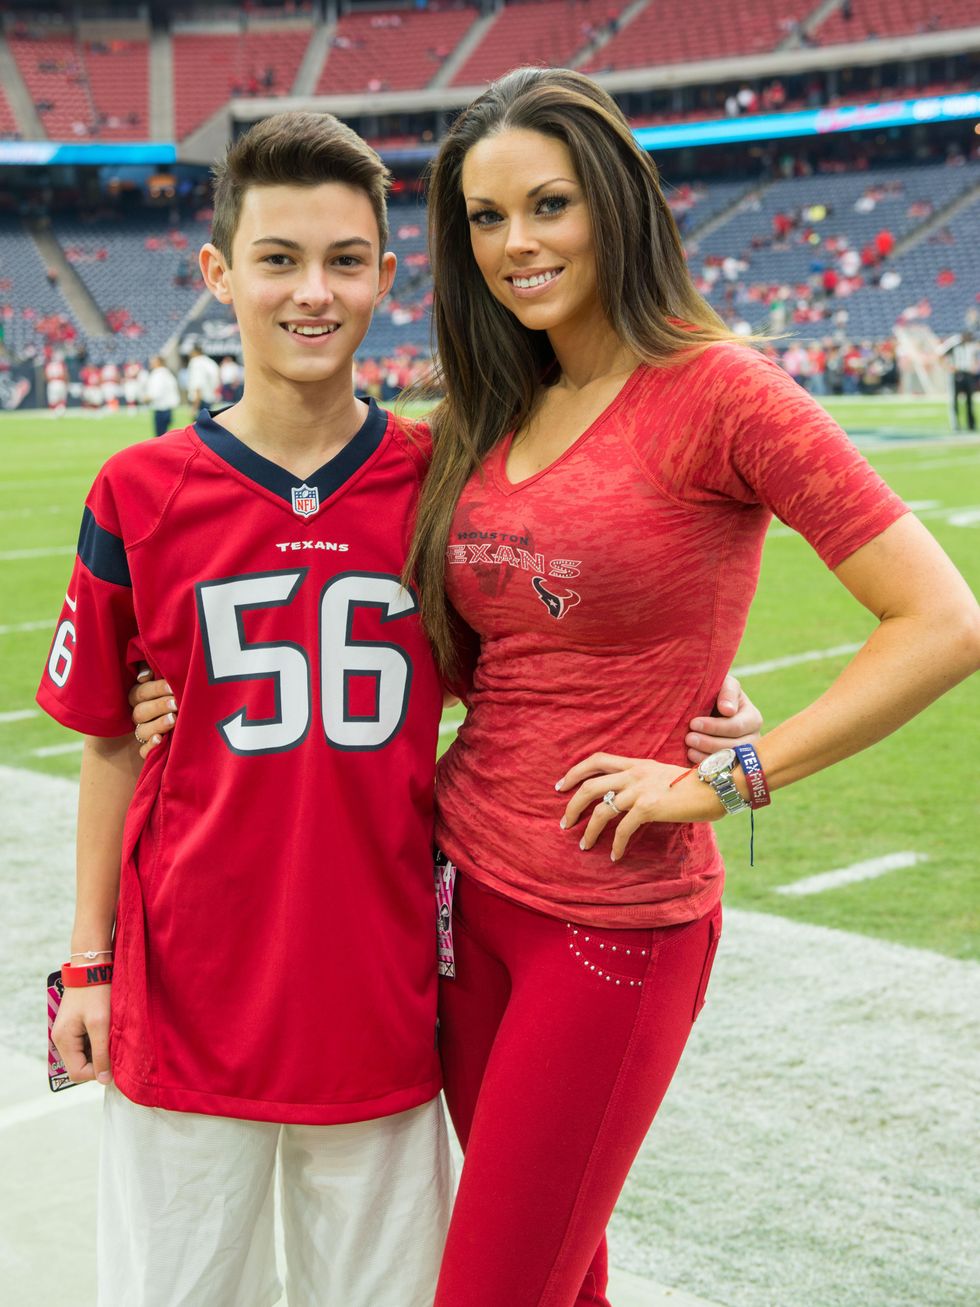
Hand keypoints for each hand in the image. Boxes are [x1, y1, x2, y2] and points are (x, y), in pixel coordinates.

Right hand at [53, 984, 111, 1084]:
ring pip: (85, 1055)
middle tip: (114, 1045)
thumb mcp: (101, 1023)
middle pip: (80, 1065)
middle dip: (99, 1061)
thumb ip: (102, 1053)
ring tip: (110, 1034)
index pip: (78, 1073)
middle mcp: (61, 1039)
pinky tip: (106, 1028)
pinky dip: (97, 1041)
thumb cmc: (96, 993)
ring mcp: (67, 1033)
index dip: (97, 1072)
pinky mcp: (74, 1026)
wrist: (91, 967)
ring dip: (99, 1050)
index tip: (114, 1060)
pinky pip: (86, 1044)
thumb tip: (104, 1080)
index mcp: (63, 1040)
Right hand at [129, 664, 176, 758]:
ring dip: (157, 725)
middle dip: (159, 706)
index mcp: (139, 697)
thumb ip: (154, 672)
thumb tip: (144, 676)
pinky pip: (144, 751)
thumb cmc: (177, 692)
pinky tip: (160, 740)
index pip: (141, 693)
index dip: (155, 689)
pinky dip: (151, 746)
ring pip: (143, 731)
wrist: (193, 717)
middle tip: (175, 703)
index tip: (172, 686)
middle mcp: (139, 715)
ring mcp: (144, 732)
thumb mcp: (166, 679)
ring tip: (173, 719)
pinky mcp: (149, 749)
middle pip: (140, 712)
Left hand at [556, 752, 722, 861]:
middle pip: (590, 786)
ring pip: (601, 810)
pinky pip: (623, 829)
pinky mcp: (648, 807)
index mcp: (637, 763)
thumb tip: (630, 799)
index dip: (575, 771)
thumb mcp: (665, 774)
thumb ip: (645, 781)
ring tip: (583, 844)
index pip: (597, 760)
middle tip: (564, 823)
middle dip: (572, 805)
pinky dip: (615, 845)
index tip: (561, 786)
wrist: (719, 785)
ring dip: (588, 830)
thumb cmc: (697, 785)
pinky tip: (615, 856)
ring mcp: (640, 789)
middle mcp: (634, 773)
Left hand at [685, 673, 761, 762]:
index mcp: (752, 719)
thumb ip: (728, 691)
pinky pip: (722, 771)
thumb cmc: (717, 693)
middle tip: (689, 738)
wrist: (708, 709)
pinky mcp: (731, 766)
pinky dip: (706, 766)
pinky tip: (692, 758)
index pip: (736, 727)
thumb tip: (728, 710)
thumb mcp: (725, 684)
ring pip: (729, 762)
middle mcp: (752, 739)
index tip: (694, 723)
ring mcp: (743, 756)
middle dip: (709, 743)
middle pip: (734, 747)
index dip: (715, 727)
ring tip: (689, 749)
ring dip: (707, 756)